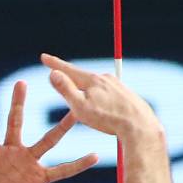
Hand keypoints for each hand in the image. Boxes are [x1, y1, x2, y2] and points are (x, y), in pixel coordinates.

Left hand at [0, 80, 98, 182]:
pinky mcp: (39, 179)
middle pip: (16, 124)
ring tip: (76, 109)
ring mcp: (27, 163)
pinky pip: (61, 170)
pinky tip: (96, 155)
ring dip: (60, 127)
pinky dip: (77, 164)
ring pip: (46, 141)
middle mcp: (10, 152)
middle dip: (19, 104)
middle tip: (24, 81)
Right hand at [42, 53, 165, 140]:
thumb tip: (53, 73)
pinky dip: (100, 100)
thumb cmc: (107, 118)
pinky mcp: (125, 93)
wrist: (139, 125)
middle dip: (71, 81)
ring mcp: (117, 85)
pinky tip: (105, 112)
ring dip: (87, 94)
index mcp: (92, 80)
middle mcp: (105, 78)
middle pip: (82, 78)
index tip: (43, 57)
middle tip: (59, 81)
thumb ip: (65, 89)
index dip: (54, 64)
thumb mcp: (79, 107)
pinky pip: (106, 94)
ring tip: (86, 109)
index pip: (68, 69)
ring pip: (95, 87)